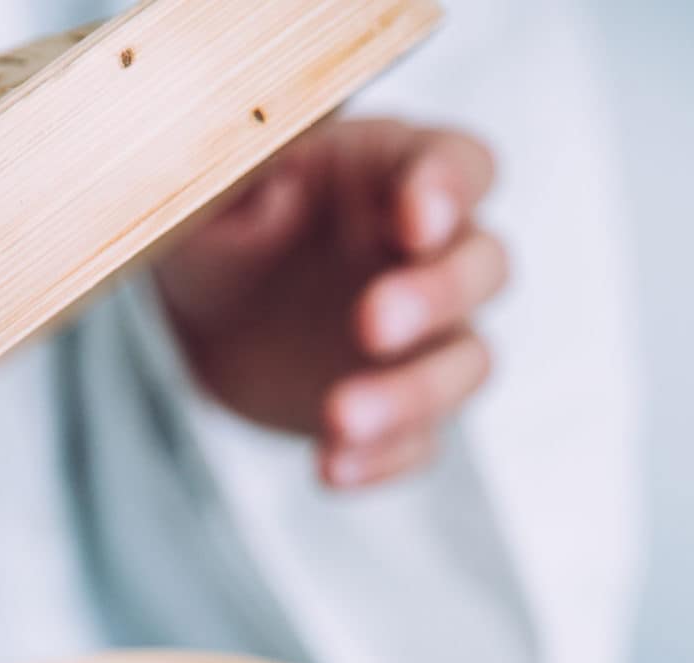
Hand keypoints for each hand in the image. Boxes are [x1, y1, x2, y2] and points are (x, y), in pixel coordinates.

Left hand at [153, 119, 505, 487]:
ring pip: (466, 364)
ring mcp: (428, 339)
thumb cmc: (225, 231)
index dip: (450, 186)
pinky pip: (421, 442)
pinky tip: (330, 468)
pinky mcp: (404, 411)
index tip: (415, 217)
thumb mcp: (212, 198)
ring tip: (338, 417)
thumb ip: (242, 186)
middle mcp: (431, 253)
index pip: (460, 164)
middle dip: (438, 296)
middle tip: (370, 325)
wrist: (210, 316)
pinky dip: (383, 459)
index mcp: (395, 172)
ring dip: (413, 395)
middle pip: (483, 266)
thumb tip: (277, 193)